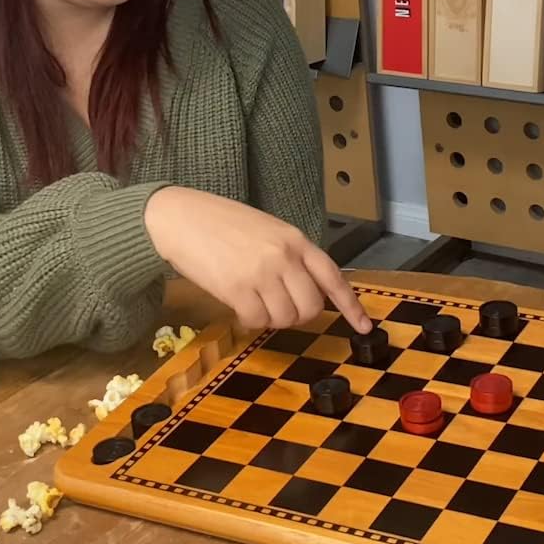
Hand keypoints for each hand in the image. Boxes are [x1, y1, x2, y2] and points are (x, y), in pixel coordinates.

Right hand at [144, 186, 370, 333]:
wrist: (179, 217)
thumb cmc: (218, 221)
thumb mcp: (264, 229)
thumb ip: (288, 255)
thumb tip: (303, 290)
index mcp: (294, 239)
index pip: (332, 276)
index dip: (351, 305)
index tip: (364, 326)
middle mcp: (283, 256)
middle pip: (310, 307)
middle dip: (297, 315)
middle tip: (277, 307)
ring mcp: (261, 273)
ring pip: (284, 319)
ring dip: (270, 318)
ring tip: (252, 301)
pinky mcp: (237, 289)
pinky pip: (257, 321)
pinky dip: (248, 320)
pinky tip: (237, 305)